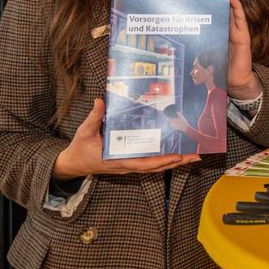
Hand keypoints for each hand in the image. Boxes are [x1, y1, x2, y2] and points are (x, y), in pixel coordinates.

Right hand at [52, 98, 199, 179]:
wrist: (73, 164)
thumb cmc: (80, 149)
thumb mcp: (84, 132)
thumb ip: (93, 117)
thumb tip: (100, 101)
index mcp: (118, 160)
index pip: (143, 163)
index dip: (161, 161)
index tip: (177, 156)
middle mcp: (127, 166)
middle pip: (156, 167)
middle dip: (176, 162)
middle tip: (195, 155)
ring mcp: (130, 166)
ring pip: (155, 167)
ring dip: (174, 162)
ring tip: (192, 156)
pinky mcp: (130, 163)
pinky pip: (150, 164)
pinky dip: (164, 161)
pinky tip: (176, 155)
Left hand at [185, 0, 260, 99]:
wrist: (234, 82)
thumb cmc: (219, 68)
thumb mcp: (201, 54)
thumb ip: (194, 45)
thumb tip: (178, 38)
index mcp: (215, 28)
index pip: (206, 9)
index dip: (197, 0)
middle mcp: (226, 26)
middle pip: (217, 4)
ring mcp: (235, 29)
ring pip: (228, 6)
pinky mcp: (243, 34)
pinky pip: (241, 16)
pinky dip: (237, 4)